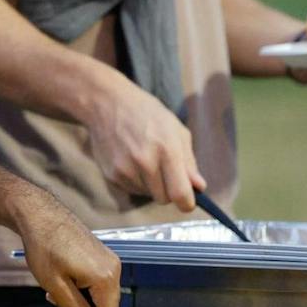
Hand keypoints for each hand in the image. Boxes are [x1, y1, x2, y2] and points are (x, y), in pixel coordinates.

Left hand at [11, 191, 124, 306]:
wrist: (39, 213)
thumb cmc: (45, 246)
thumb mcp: (57, 287)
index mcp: (105, 278)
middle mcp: (113, 269)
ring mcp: (108, 261)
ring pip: (97, 296)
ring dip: (78, 303)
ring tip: (52, 295)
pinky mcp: (101, 256)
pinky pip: (95, 283)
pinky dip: (80, 290)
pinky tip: (61, 285)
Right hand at [78, 66, 203, 211]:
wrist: (107, 103)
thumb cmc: (146, 113)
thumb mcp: (175, 129)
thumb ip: (189, 161)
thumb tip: (199, 187)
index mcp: (167, 149)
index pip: (180, 194)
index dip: (187, 203)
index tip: (188, 200)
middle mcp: (145, 162)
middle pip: (164, 199)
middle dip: (168, 190)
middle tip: (164, 170)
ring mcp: (126, 170)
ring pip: (147, 195)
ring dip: (151, 185)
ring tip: (145, 160)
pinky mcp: (112, 174)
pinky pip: (132, 190)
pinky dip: (136, 181)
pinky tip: (132, 161)